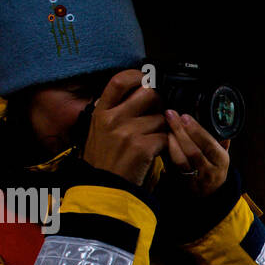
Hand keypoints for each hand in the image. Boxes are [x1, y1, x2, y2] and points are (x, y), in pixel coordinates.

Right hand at [81, 69, 168, 185]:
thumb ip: (114, 111)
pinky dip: (165, 145)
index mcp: (101, 112)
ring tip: (152, 140)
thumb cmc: (104, 161)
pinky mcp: (143, 147)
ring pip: (161, 118)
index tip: (146, 80)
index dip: (137, 76)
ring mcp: (128, 132)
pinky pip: (165, 137)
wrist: (104, 188)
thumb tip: (135, 94)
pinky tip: (156, 152)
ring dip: (163, 128)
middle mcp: (113, 118)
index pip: (119, 80)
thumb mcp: (99, 130)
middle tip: (157, 113)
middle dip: (158, 102)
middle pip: (148, 93)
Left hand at [164, 110, 231, 197]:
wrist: (209, 193)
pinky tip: (162, 140)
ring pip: (181, 160)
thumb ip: (220, 140)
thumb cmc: (214, 167)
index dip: (197, 130)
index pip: (209, 144)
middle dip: (180, 131)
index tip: (185, 117)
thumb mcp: (221, 154)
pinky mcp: (182, 183)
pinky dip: (167, 152)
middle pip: (194, 151)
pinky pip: (173, 167)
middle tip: (170, 115)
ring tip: (165, 126)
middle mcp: (210, 171)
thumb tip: (220, 120)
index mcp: (221, 160)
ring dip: (171, 141)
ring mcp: (195, 178)